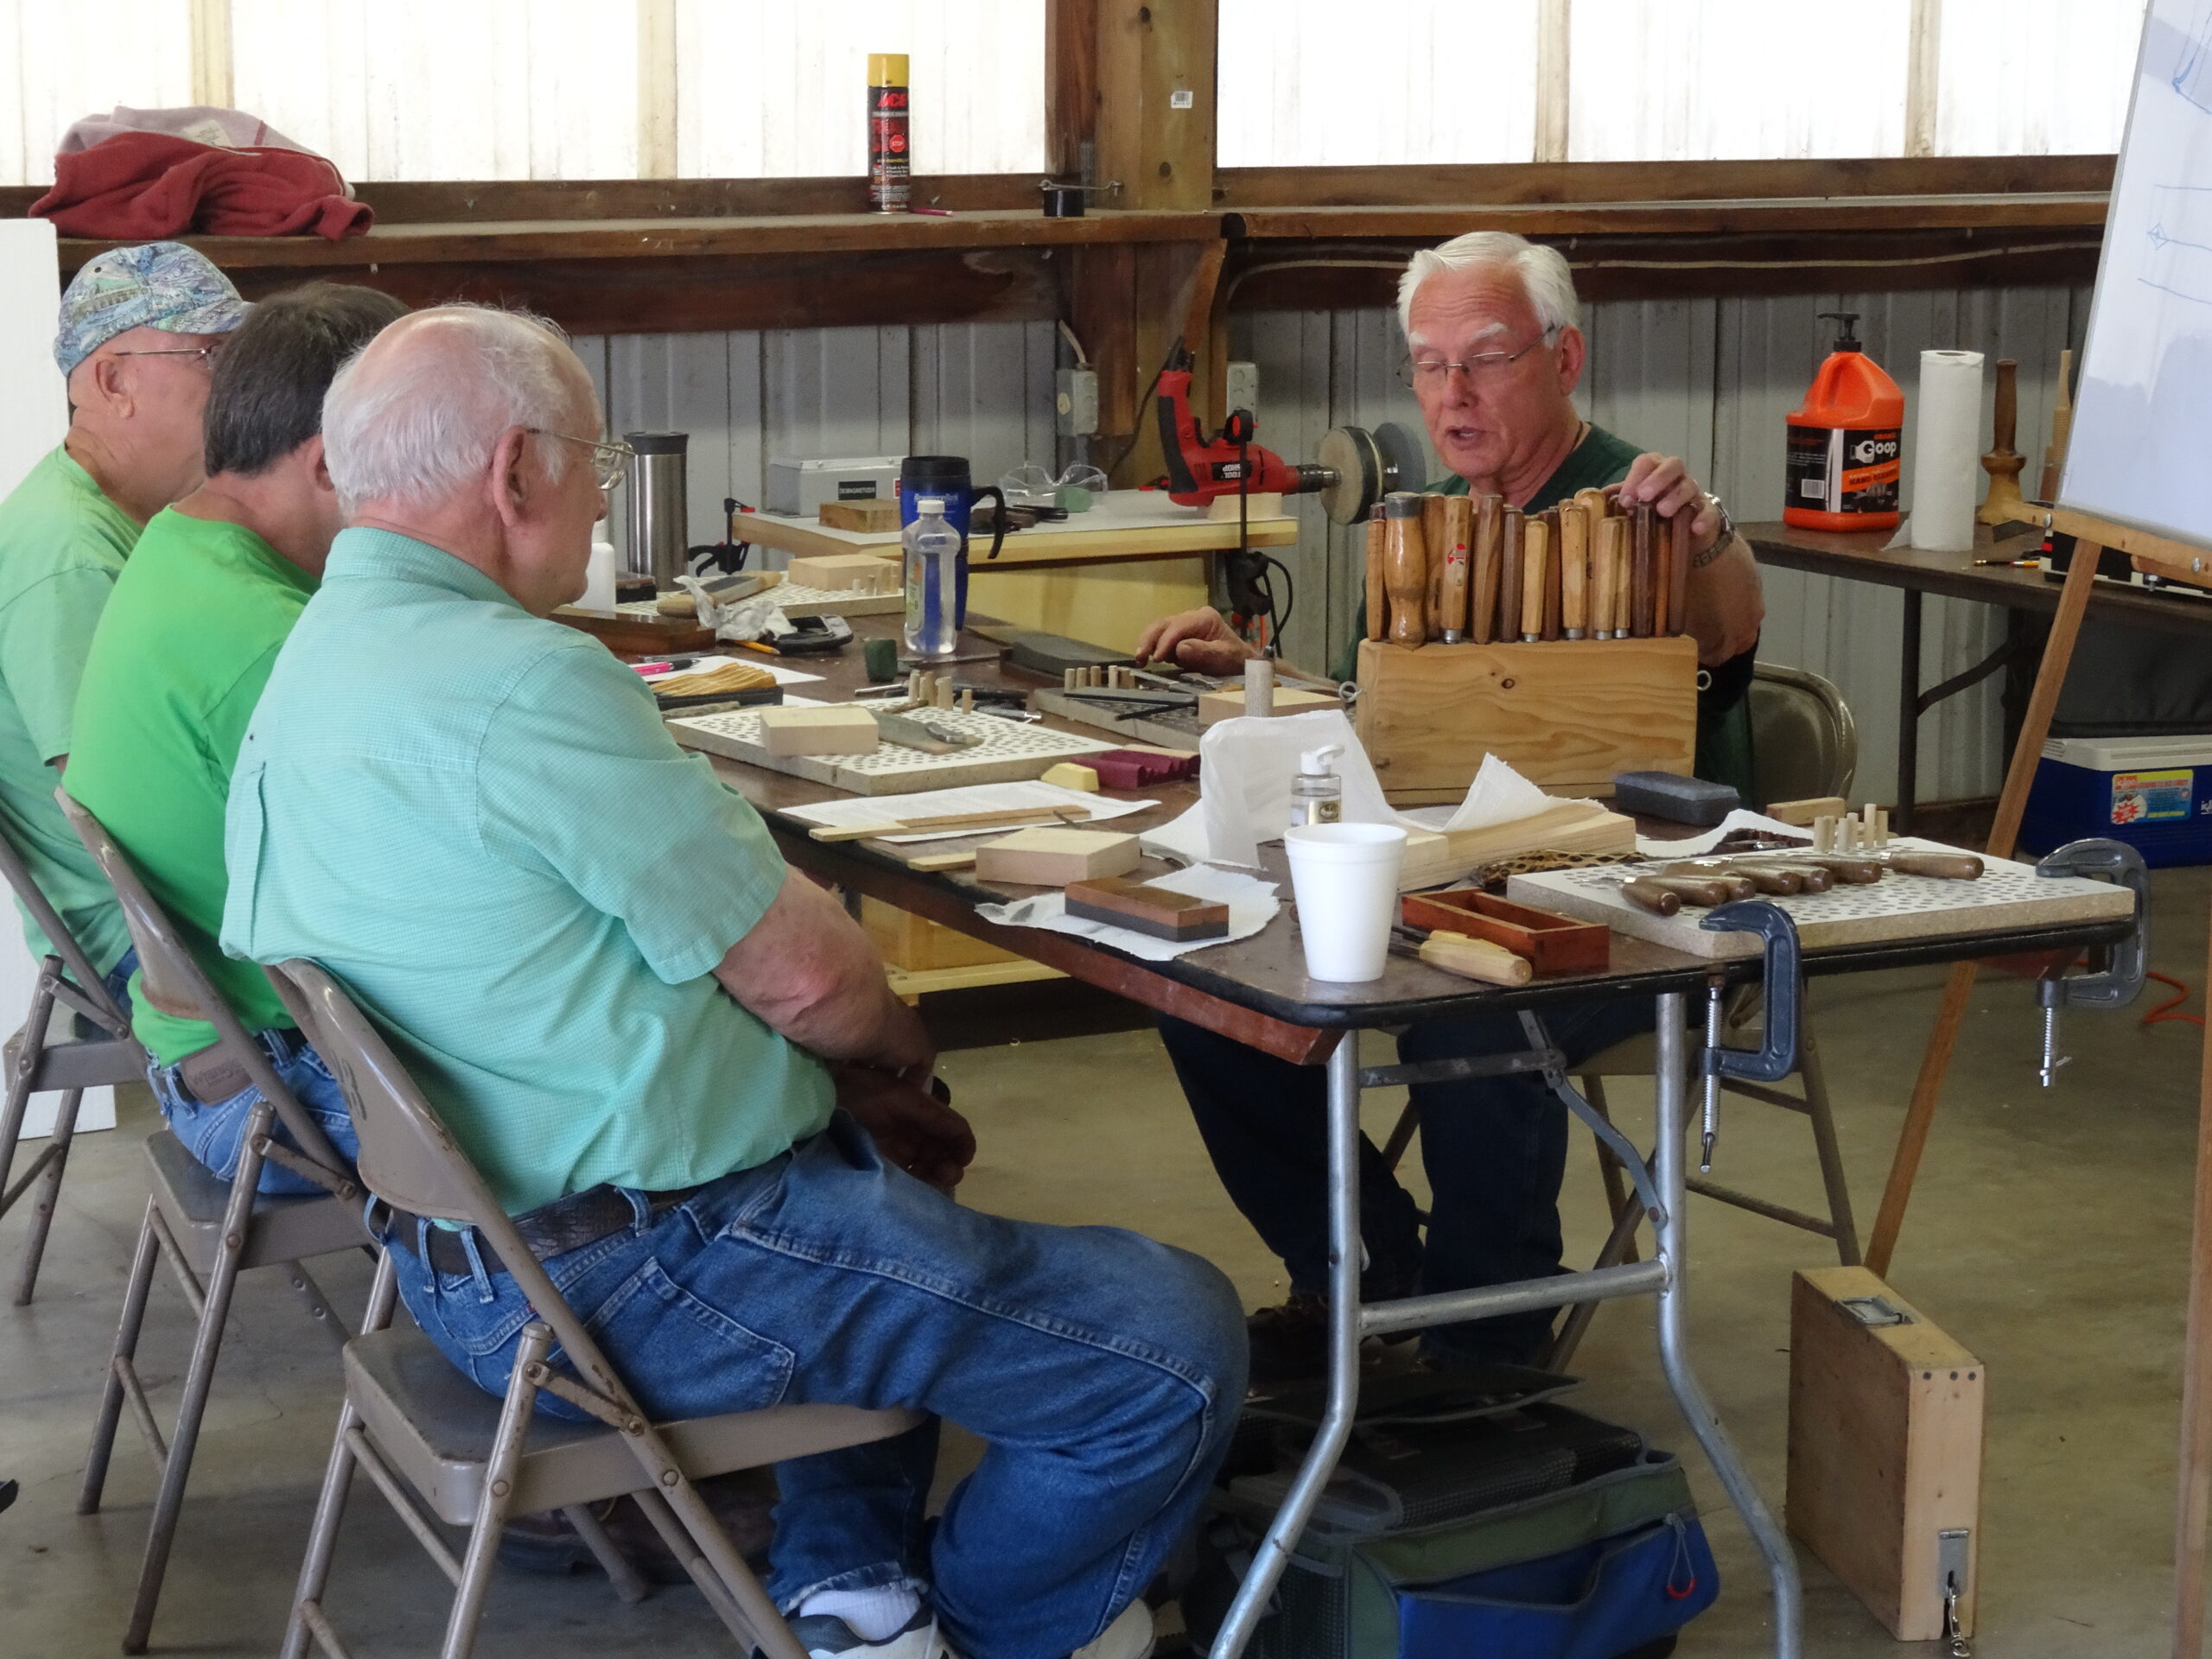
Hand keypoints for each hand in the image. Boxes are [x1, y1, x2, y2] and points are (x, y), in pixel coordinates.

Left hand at [833, 1064, 975, 1193]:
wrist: (821, 1100)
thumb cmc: (862, 1094)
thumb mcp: (902, 1099)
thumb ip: (935, 1116)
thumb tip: (963, 1140)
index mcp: (918, 1110)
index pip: (951, 1129)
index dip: (961, 1145)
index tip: (962, 1160)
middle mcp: (909, 1130)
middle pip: (940, 1152)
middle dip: (948, 1164)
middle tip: (947, 1176)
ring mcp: (893, 1149)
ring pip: (924, 1168)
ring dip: (934, 1178)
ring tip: (933, 1185)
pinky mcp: (876, 1166)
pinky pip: (904, 1179)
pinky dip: (915, 1186)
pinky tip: (917, 1192)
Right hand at [1132, 607, 1257, 676]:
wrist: (1241, 662)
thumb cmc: (1234, 660)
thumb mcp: (1222, 657)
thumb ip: (1202, 652)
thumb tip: (1179, 648)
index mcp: (1205, 618)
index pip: (1179, 625)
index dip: (1165, 641)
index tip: (1156, 658)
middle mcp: (1193, 616)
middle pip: (1165, 623)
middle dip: (1150, 639)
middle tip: (1140, 657)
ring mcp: (1186, 624)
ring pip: (1160, 628)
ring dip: (1148, 642)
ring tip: (1141, 659)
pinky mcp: (1181, 634)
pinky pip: (1163, 637)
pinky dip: (1154, 646)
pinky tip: (1150, 658)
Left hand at [1615, 455, 1722, 553]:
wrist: (1681, 536)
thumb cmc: (1652, 514)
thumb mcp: (1634, 505)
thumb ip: (1618, 499)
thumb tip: (1593, 500)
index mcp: (1655, 471)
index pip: (1647, 462)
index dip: (1636, 476)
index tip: (1626, 498)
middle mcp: (1676, 477)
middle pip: (1673, 465)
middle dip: (1658, 478)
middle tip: (1644, 496)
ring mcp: (1694, 493)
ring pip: (1690, 486)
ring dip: (1676, 497)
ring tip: (1663, 511)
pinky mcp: (1707, 512)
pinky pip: (1709, 511)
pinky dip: (1703, 519)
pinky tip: (1694, 528)